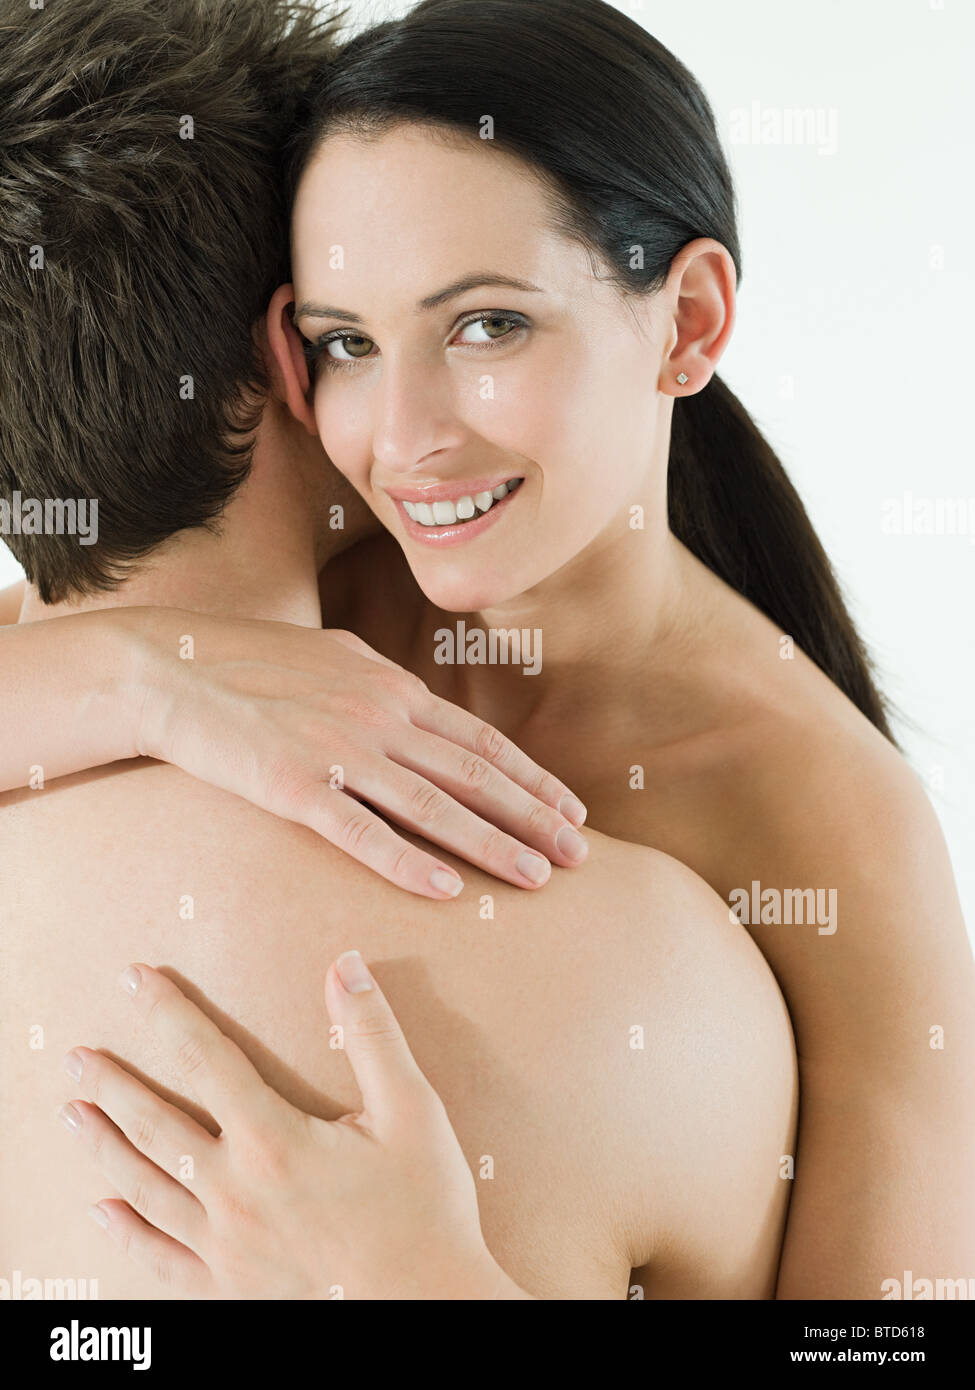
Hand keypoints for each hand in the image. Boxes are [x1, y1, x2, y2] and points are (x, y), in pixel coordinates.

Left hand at [59, 960, 532, 1299]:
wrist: (427, 1308)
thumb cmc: (424, 1208)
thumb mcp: (411, 1110)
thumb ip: (372, 1032)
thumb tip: (347, 963)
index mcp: (273, 1139)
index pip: (206, 1057)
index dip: (168, 1013)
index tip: (135, 979)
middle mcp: (235, 1191)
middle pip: (156, 1124)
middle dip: (114, 1085)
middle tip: (79, 1058)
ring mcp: (225, 1245)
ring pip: (146, 1187)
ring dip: (104, 1147)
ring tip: (73, 1115)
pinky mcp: (230, 1287)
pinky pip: (161, 1258)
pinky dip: (128, 1233)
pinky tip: (103, 1212)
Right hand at [127, 609, 587, 896]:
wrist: (172, 666)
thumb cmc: (251, 662)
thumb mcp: (333, 657)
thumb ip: (383, 684)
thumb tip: (420, 704)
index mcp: (392, 687)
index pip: (482, 741)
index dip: (533, 780)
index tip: (573, 812)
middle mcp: (380, 716)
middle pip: (475, 775)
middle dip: (535, 818)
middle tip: (582, 857)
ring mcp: (340, 749)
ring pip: (435, 806)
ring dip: (493, 845)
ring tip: (539, 878)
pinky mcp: (295, 785)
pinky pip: (362, 831)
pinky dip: (408, 862)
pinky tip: (447, 890)